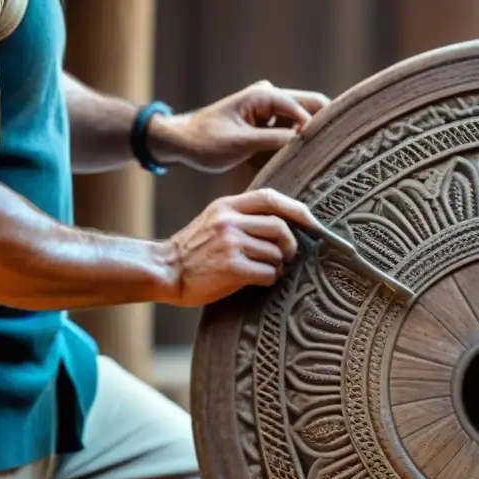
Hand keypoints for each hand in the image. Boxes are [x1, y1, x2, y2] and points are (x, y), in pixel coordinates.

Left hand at [149, 80, 329, 172]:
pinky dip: (296, 143)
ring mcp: (270, 109)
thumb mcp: (240, 144)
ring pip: (303, 119)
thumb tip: (304, 139)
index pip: (304, 106)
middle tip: (337, 151)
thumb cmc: (205, 141)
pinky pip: (291, 130)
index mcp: (263, 96)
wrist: (182, 142)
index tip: (331, 150)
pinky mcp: (267, 122)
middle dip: (322, 126)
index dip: (318, 127)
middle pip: (310, 107)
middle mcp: (270, 97)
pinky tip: (303, 159)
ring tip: (322, 158)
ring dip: (309, 136)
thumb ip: (274, 140)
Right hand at [158, 188, 322, 306]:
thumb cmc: (194, 249)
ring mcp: (231, 244)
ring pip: (276, 253)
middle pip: (280, 227)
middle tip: (287, 256)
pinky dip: (270, 279)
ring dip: (277, 265)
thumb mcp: (215, 219)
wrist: (166, 270)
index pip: (270, 198)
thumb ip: (243, 216)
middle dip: (290, 245)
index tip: (313, 224)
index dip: (297, 210)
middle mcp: (229, 221)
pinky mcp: (232, 268)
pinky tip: (259, 280)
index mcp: (227, 205)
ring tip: (266, 270)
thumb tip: (285, 222)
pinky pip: (268, 273)